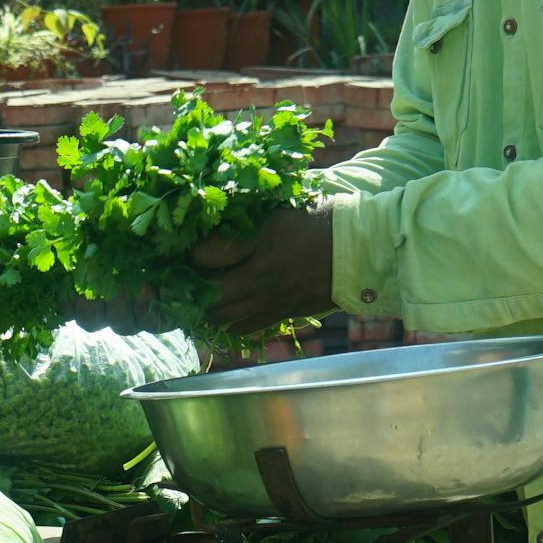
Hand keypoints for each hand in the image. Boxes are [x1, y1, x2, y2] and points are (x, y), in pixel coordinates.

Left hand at [193, 207, 336, 335]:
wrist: (356, 250)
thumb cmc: (318, 222)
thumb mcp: (278, 214)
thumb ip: (246, 227)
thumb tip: (215, 230)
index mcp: (260, 243)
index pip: (209, 254)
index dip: (194, 253)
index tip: (191, 250)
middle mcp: (262, 276)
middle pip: (212, 292)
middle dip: (194, 288)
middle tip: (187, 281)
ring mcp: (271, 299)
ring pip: (225, 315)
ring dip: (207, 310)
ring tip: (198, 301)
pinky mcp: (282, 313)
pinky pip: (246, 328)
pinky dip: (229, 325)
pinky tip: (222, 317)